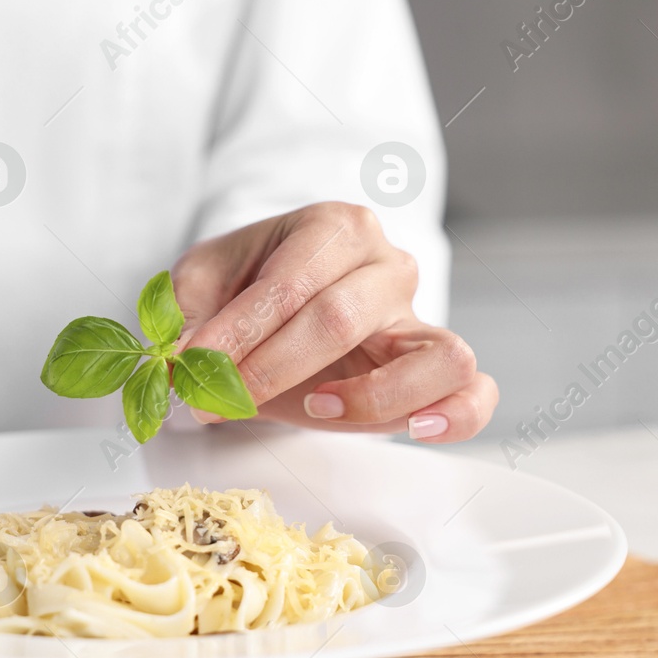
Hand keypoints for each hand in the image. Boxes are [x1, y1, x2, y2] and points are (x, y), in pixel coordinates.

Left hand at [173, 202, 496, 441]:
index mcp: (334, 227)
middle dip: (266, 368)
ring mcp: (420, 318)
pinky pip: (475, 393)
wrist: (282, 299)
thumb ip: (187, 315)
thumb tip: (182, 359)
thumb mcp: (203, 281)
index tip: (188, 370)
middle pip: (340, 319)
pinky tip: (414, 430)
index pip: (289, 285)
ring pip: (437, 356)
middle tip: (213, 400)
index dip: (234, 335)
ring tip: (315, 407)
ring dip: (373, 395)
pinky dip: (456, 416)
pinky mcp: (436, 371)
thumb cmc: (247, 284)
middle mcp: (388, 265)